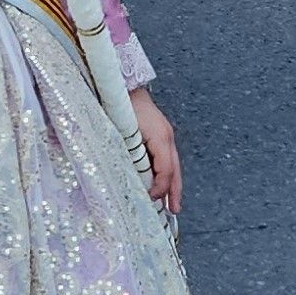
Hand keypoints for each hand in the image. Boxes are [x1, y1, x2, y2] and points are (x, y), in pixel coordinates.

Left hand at [130, 87, 183, 213]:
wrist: (124, 84)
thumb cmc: (121, 106)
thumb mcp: (123, 132)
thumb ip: (129, 154)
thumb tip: (130, 177)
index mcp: (160, 137)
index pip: (165, 169)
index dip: (160, 187)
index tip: (151, 199)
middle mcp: (166, 136)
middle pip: (174, 169)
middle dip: (175, 191)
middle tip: (174, 210)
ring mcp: (165, 134)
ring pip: (173, 164)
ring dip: (172, 184)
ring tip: (172, 203)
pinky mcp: (160, 133)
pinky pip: (166, 158)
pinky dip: (166, 172)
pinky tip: (162, 182)